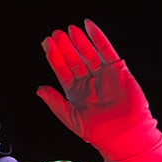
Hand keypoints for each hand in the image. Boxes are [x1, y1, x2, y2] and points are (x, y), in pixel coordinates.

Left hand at [37, 19, 161, 160]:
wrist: (122, 134)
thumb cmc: (97, 132)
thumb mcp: (70, 117)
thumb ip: (54, 102)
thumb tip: (39, 89)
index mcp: (76, 93)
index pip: (63, 71)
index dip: (55, 57)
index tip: (47, 44)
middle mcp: (89, 82)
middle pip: (74, 60)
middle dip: (65, 47)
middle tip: (56, 34)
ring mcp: (103, 75)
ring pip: (88, 53)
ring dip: (79, 41)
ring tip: (69, 30)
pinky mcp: (117, 70)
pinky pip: (106, 50)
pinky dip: (98, 37)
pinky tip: (89, 27)